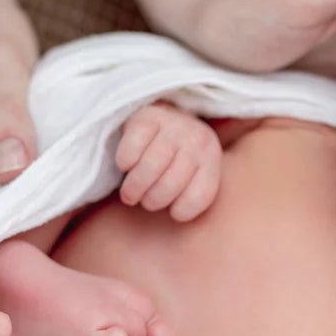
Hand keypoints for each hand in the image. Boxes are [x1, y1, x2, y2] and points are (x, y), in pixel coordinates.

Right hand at [116, 101, 221, 219]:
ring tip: (130, 193)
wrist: (163, 115)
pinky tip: (125, 165)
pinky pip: (131, 150)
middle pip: (170, 185)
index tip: (172, 210)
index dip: (181, 211)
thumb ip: (192, 192)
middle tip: (144, 201)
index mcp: (211, 158)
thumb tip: (178, 219)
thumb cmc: (176, 156)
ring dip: (134, 188)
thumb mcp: (194, 173)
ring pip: (150, 168)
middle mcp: (196, 139)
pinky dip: (124, 163)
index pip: (200, 196)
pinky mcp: (147, 116)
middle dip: (152, 201)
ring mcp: (173, 125)